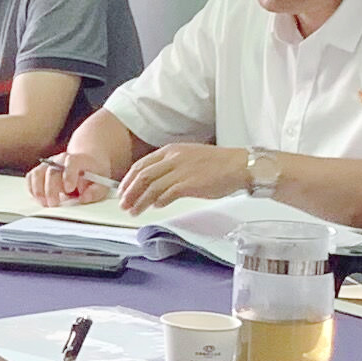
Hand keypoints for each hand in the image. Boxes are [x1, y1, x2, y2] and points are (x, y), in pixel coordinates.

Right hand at [26, 155, 109, 207]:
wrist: (86, 161)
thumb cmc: (93, 174)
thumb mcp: (102, 183)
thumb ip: (95, 191)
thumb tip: (84, 197)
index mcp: (79, 159)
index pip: (71, 162)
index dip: (69, 175)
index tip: (69, 189)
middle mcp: (61, 159)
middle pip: (52, 170)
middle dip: (51, 189)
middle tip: (54, 203)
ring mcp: (49, 164)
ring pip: (38, 173)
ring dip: (38, 190)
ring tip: (44, 203)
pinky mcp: (41, 170)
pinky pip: (31, 177)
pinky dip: (32, 188)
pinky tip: (39, 198)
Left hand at [114, 143, 248, 212]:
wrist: (239, 166)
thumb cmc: (217, 164)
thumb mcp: (188, 157)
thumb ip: (170, 168)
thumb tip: (154, 186)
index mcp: (171, 150)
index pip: (141, 165)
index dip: (128, 180)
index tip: (122, 191)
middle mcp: (173, 158)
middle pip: (142, 176)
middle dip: (129, 192)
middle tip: (123, 205)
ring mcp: (181, 170)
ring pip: (152, 187)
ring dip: (140, 201)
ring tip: (134, 211)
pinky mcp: (189, 184)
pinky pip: (167, 194)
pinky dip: (158, 202)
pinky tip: (156, 207)